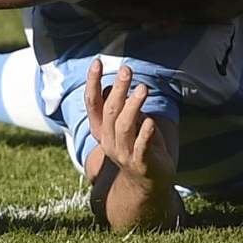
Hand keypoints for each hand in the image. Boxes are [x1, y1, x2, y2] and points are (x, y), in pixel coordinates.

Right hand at [85, 60, 174, 182]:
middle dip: (118, 89)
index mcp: (101, 129)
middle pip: (110, 111)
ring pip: (124, 126)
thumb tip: (115, 84)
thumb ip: (120, 107)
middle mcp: (108, 141)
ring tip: (143, 88)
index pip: (92, 103)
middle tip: (126, 70)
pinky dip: (144, 134)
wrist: (147, 181)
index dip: (92, 82)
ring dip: (133, 106)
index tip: (97, 62)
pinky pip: (141, 147)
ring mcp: (123, 153)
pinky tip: (150, 121)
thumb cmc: (137, 144)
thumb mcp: (126, 123)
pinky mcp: (141, 162)